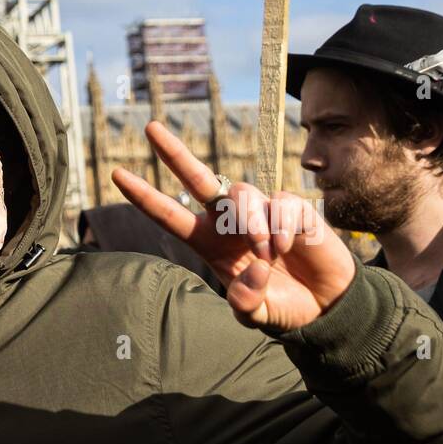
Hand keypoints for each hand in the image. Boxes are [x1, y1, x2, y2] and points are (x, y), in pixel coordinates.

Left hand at [111, 121, 355, 331]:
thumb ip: (247, 305)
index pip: (171, 215)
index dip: (144, 196)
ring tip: (268, 256)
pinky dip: (282, 227)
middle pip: (198, 179)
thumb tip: (252, 273)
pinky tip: (289, 247)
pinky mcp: (291, 207)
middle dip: (174, 153)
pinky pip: (279, 203)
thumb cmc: (283, 304)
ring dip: (252, 225)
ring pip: (242, 195)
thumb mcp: (257, 316)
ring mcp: (261, 210)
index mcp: (210, 243)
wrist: (325, 305)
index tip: (117, 174)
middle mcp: (230, 221)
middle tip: (150, 128)